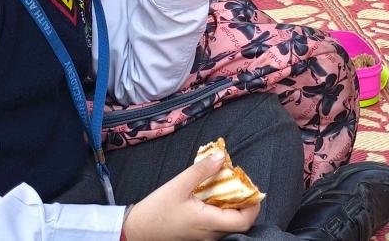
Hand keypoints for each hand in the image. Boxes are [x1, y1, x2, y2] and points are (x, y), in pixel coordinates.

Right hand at [123, 153, 259, 240]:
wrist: (135, 231)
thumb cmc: (156, 210)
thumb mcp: (178, 185)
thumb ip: (202, 170)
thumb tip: (222, 156)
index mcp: (209, 223)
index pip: (244, 220)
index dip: (253, 204)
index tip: (251, 187)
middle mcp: (210, 235)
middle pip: (240, 223)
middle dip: (244, 203)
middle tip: (239, 183)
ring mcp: (204, 238)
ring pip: (229, 225)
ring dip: (233, 206)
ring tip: (226, 187)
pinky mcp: (197, 236)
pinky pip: (218, 226)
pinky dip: (221, 211)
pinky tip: (212, 197)